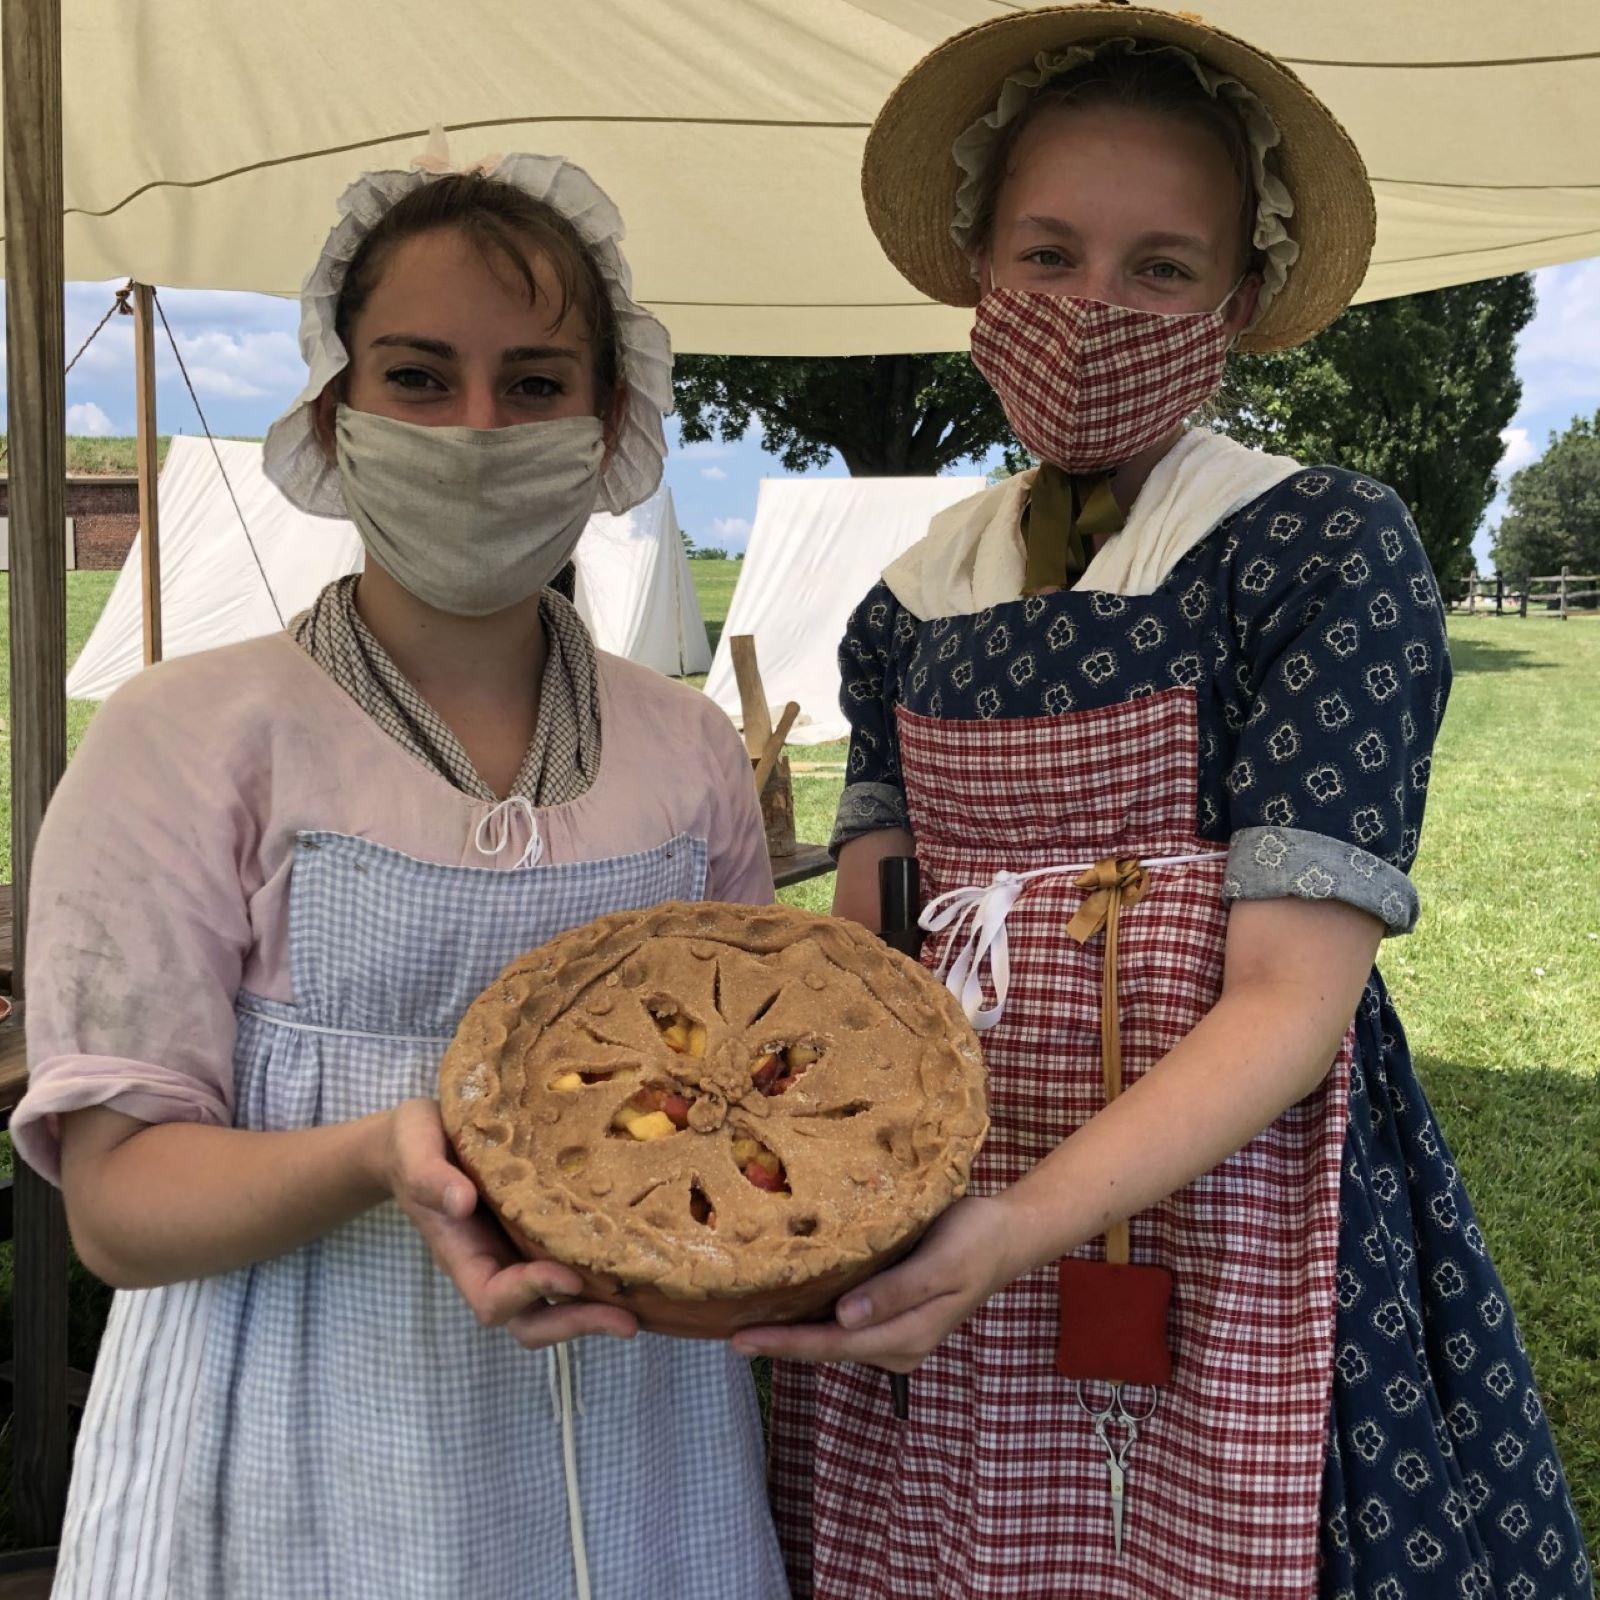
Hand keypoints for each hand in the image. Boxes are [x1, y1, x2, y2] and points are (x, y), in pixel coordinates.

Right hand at [381, 1098, 638, 1347]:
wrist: (421, 1136)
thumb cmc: (414, 1144)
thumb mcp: (414, 1150)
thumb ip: (428, 1177)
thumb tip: (462, 1203)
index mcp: (463, 1254)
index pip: (493, 1299)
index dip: (529, 1293)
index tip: (567, 1276)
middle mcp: (494, 1263)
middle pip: (532, 1320)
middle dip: (577, 1324)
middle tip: (628, 1321)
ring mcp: (519, 1251)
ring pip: (556, 1302)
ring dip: (596, 1310)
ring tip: (643, 1305)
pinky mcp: (542, 1230)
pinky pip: (571, 1262)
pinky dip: (601, 1271)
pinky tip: (638, 1259)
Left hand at [731, 1196, 1019, 1372]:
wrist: (1006, 1234)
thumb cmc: (974, 1240)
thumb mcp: (941, 1262)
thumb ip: (896, 1292)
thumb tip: (844, 1319)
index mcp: (906, 1337)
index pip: (832, 1345)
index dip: (784, 1344)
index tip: (739, 1340)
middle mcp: (895, 1345)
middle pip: (825, 1347)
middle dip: (777, 1341)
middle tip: (723, 1329)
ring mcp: (893, 1332)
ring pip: (832, 1336)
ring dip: (791, 1328)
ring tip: (742, 1314)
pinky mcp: (891, 1313)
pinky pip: (843, 1320)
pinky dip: (813, 1313)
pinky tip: (786, 1298)